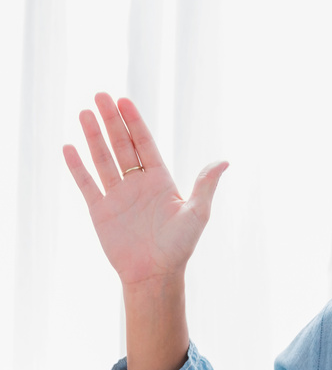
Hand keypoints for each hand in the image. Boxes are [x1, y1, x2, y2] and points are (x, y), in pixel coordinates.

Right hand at [63, 93, 226, 286]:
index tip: (124, 101)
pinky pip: (87, 183)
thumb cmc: (180, 246)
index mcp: (161, 181)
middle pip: (121, 145)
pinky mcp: (100, 210)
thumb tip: (224, 161)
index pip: (145, 144)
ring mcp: (118, 195)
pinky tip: (70, 147)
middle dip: (111, 121)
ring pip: (103, 159)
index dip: (134, 122)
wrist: (155, 274)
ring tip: (84, 112)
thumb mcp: (197, 213)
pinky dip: (77, 166)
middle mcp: (138, 184)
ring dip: (93, 137)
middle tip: (100, 96)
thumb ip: (205, 185)